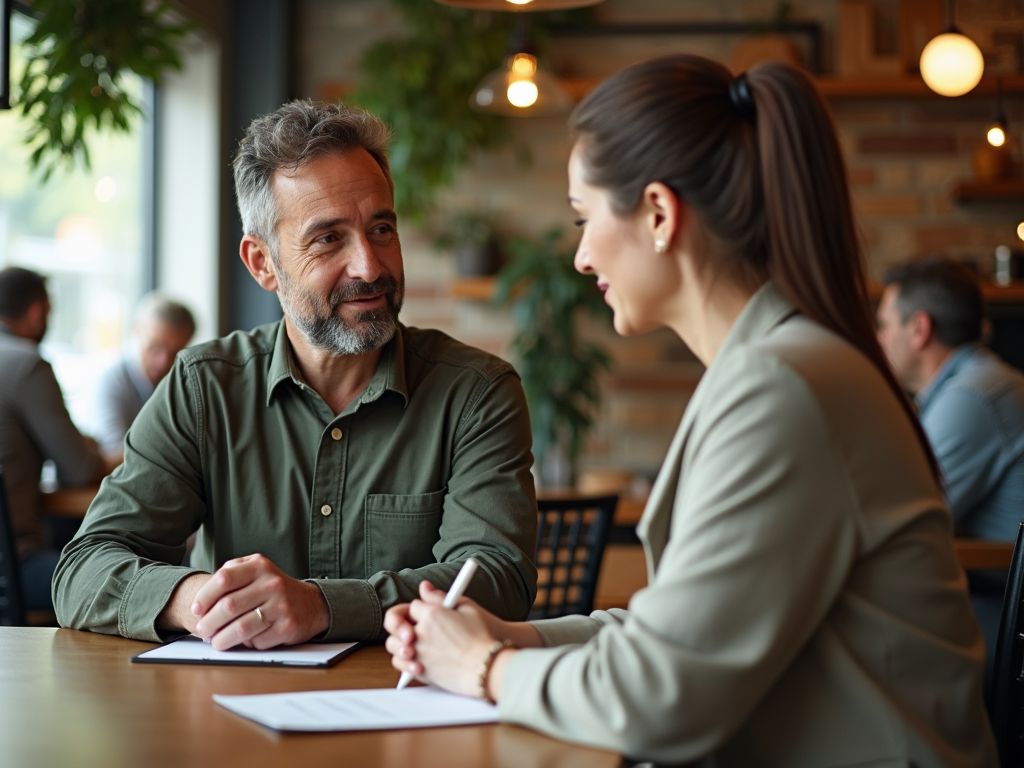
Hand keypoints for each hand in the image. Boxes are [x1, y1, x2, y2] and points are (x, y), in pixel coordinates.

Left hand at [190, 554, 329, 650]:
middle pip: (229, 606)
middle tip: (202, 630)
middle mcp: (272, 584)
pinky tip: (245, 640)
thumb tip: (201, 602)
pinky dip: (247, 644)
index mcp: (260, 566)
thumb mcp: (256, 569)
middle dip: (209, 622)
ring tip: (216, 641)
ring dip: (222, 639)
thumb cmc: (274, 589)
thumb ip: (231, 573)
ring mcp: (282, 606)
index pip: (224, 579)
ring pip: (241, 628)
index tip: (196, 610)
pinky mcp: (287, 627)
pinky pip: (257, 641)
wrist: (311, 604)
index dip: (204, 597)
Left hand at [385, 581, 497, 696]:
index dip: (421, 608)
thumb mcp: (467, 608)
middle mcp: (420, 633)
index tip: (429, 611)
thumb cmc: (482, 637)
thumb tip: (424, 587)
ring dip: (400, 641)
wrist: (487, 667)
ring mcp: (418, 653)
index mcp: (432, 614)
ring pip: (393, 643)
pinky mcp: (419, 671)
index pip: (414, 605)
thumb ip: (440, 597)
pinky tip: (414, 658)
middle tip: (412, 626)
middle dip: (401, 623)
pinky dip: (403, 660)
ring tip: (413, 643)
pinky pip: (398, 663)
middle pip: (396, 622)